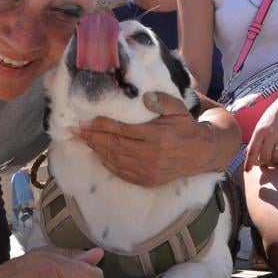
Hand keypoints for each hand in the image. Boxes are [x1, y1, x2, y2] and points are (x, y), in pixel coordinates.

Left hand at [76, 92, 212, 185]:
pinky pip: (122, 172)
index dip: (102, 124)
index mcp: (157, 135)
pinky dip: (107, 163)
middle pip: (114, 145)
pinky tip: (99, 154)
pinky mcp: (147, 180)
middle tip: (76, 129)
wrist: (201, 154)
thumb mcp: (179, 109)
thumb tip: (144, 97)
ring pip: (115, 159)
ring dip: (97, 149)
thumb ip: (163, 101)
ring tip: (83, 139)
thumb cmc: (186, 127)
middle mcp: (151, 154)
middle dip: (93, 136)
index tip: (86, 119)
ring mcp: (148, 170)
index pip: (122, 130)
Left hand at [244, 95, 277, 170]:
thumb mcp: (260, 124)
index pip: (252, 151)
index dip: (249, 163)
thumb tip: (249, 153)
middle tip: (264, 163)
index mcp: (259, 131)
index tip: (247, 170)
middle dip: (263, 163)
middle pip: (264, 157)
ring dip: (274, 160)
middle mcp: (270, 134)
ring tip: (274, 157)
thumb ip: (255, 139)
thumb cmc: (272, 115)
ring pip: (276, 157)